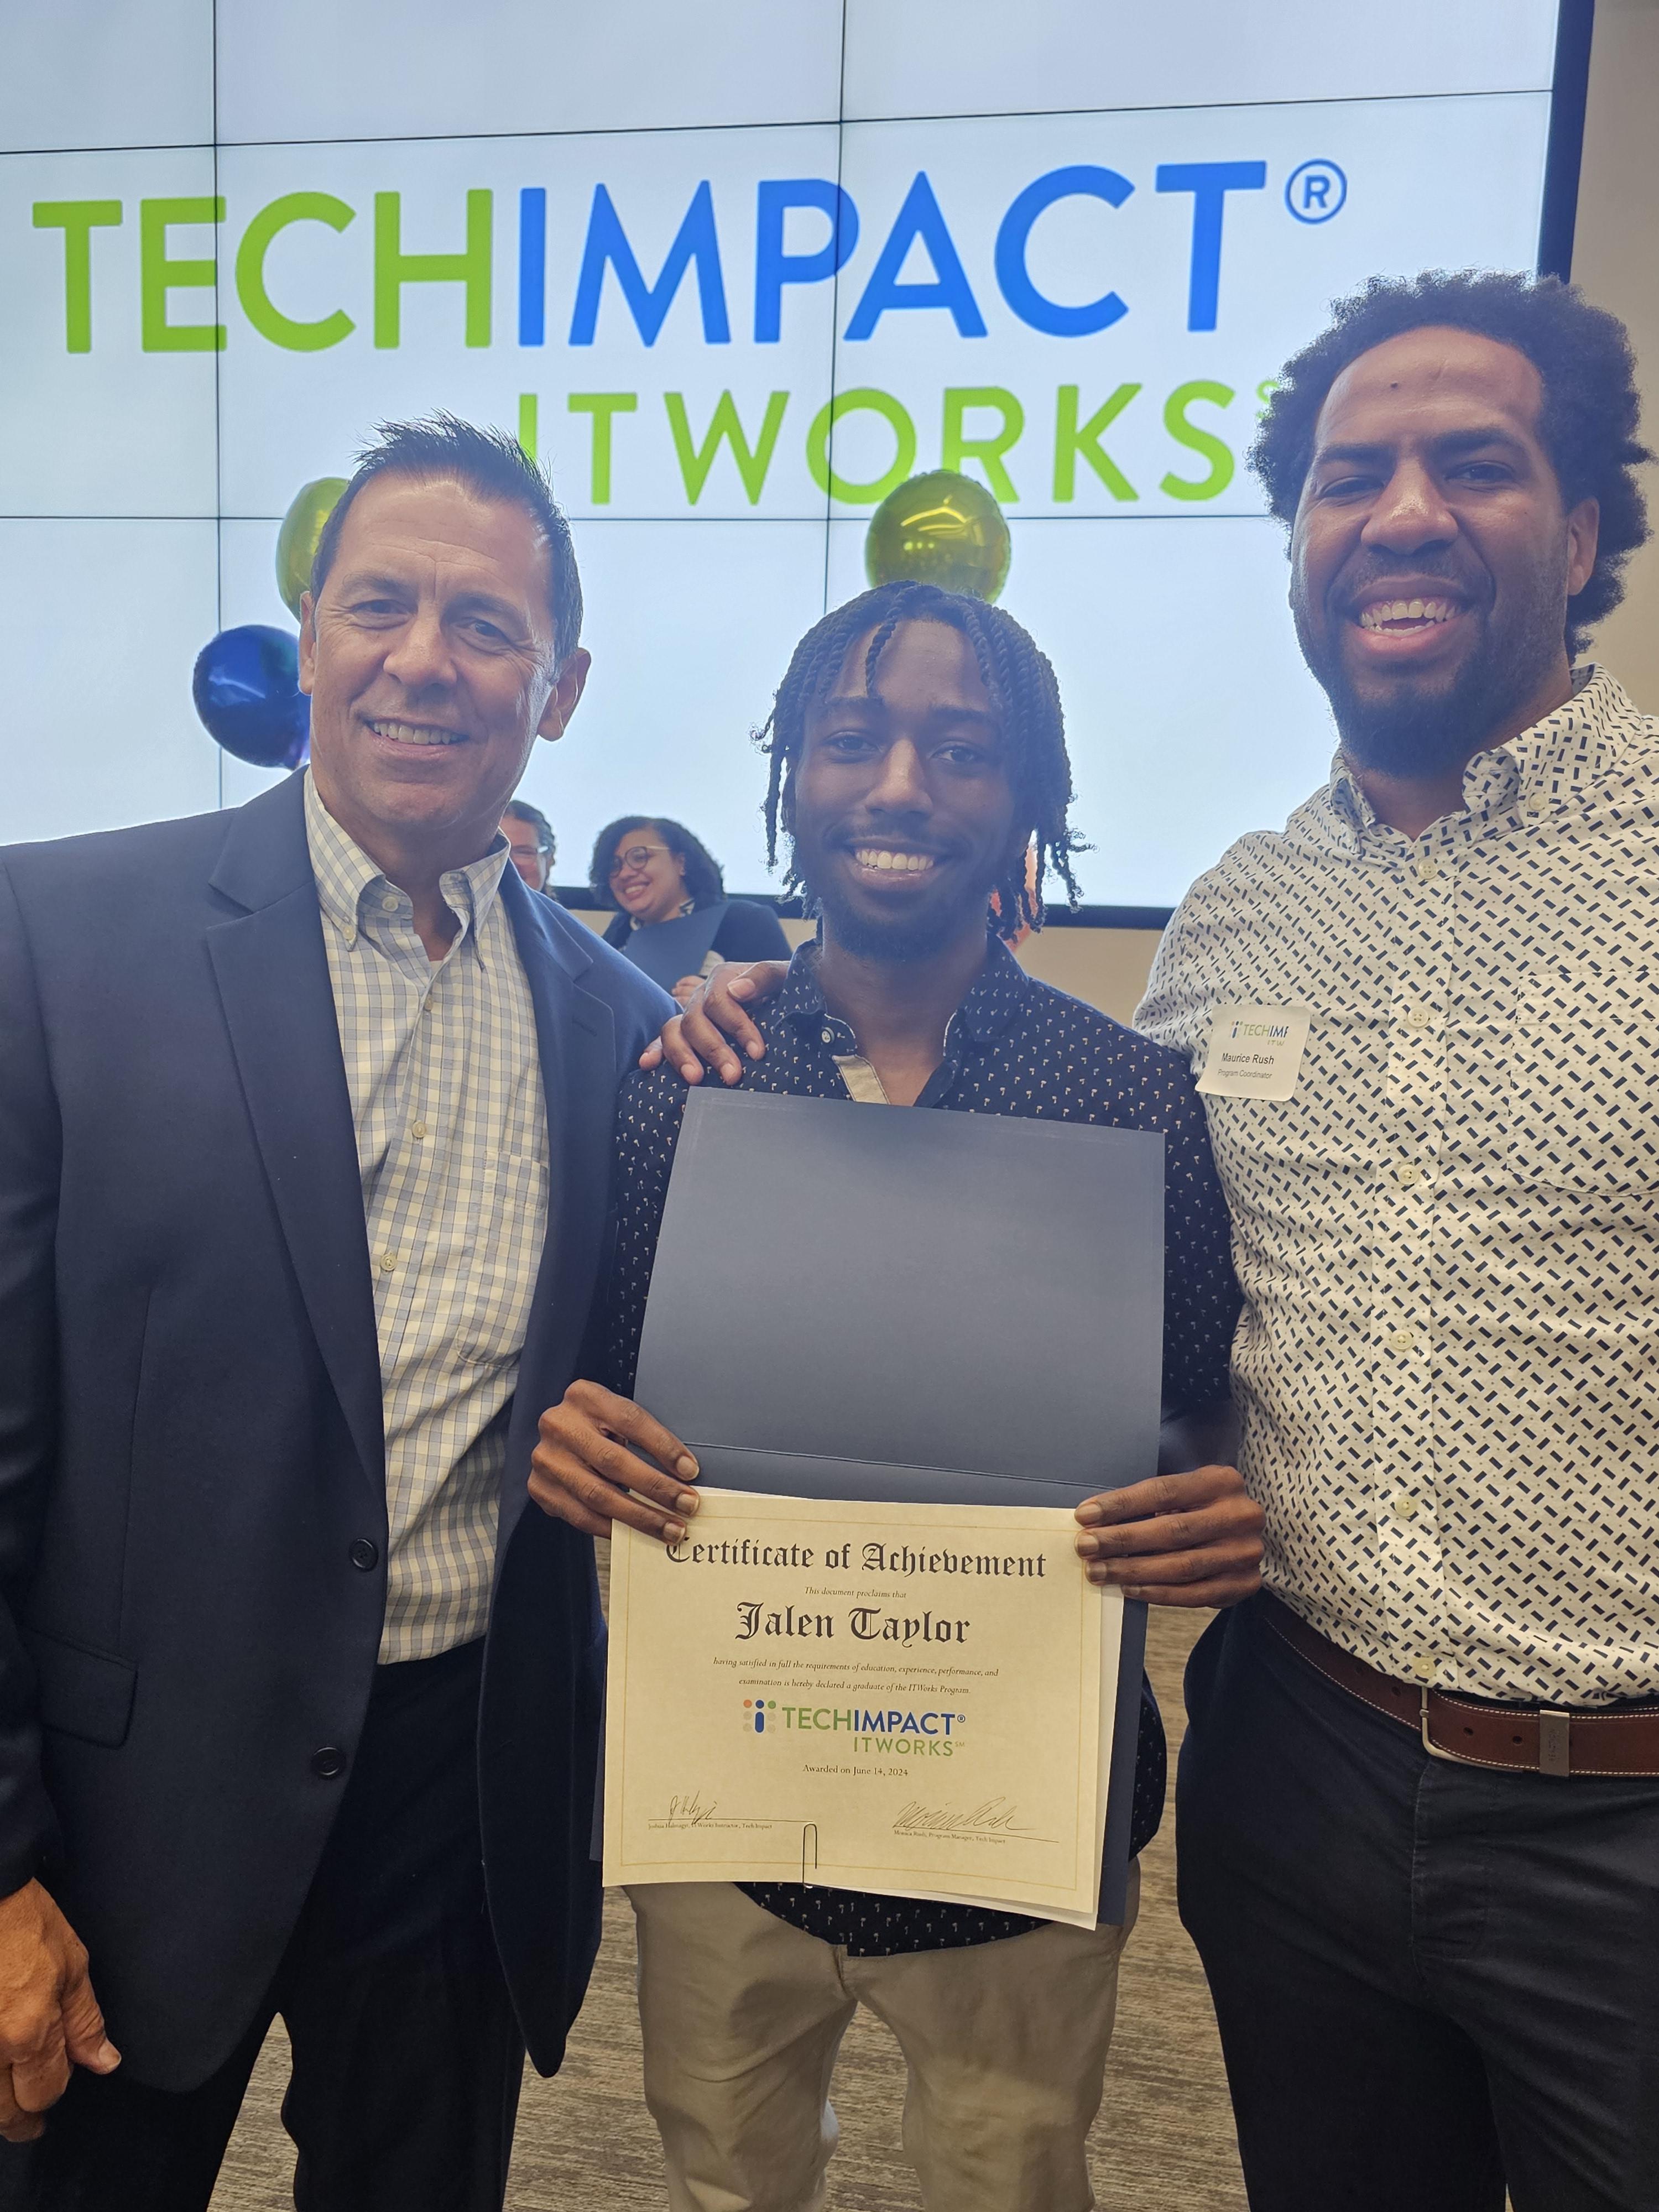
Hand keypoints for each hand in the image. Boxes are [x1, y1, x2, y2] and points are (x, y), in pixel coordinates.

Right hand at [0, 1879, 118, 2140]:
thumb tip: (104, 2063)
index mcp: (28, 2032)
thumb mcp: (72, 1966)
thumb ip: (85, 2022)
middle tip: (30, 2124)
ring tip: (9, 2105)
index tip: (57, 2082)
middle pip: (3, 2112)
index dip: (53, 2092)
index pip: (43, 2093)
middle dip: (20, 2120)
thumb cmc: (28, 1924)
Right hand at [530, 1380, 701, 1543]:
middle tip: (687, 1506)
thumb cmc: (598, 1426)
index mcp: (585, 1396)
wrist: (555, 1435)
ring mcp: (546, 1458)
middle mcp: (559, 1425)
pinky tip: (637, 1535)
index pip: (630, 1421)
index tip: (690, 1471)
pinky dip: (613, 1528)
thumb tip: (685, 1474)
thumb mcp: (616, 1416)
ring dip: (639, 1516)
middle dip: (656, 1488)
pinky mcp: (539, 1488)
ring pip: (597, 1495)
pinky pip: (581, 1516)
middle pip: (613, 1461)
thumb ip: (642, 1436)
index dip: (663, 1447)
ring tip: (670, 1529)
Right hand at [639, 959, 789, 1084]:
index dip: (737, 1026)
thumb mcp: (784, 977)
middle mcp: (702, 996)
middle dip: (713, 1049)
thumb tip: (738, 990)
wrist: (784, 1001)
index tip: (757, 1052)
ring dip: (682, 1055)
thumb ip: (764, 976)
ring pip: (673, 1030)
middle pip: (694, 1019)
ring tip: (695, 1078)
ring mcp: (691, 1015)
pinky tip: (648, 1065)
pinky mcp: (685, 1035)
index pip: (719, 1000)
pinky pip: (662, 1040)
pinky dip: (654, 1051)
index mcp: (724, 978)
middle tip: (733, 1076)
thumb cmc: (785, 991)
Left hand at [1074, 1465, 1262, 1607]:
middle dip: (1122, 1540)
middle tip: (1085, 1547)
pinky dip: (1159, 1593)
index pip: (1163, 1492)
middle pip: (1172, 1531)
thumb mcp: (1185, 1491)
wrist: (1244, 1533)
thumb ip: (1152, 1502)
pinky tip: (1130, 1588)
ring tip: (1099, 1571)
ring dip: (1134, 1570)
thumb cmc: (1200, 1507)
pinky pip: (1195, 1594)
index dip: (1121, 1505)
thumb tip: (1095, 1521)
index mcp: (1222, 1481)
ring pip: (1182, 1566)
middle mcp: (1241, 1515)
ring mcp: (1246, 1552)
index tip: (1085, 1515)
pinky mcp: (1245, 1584)